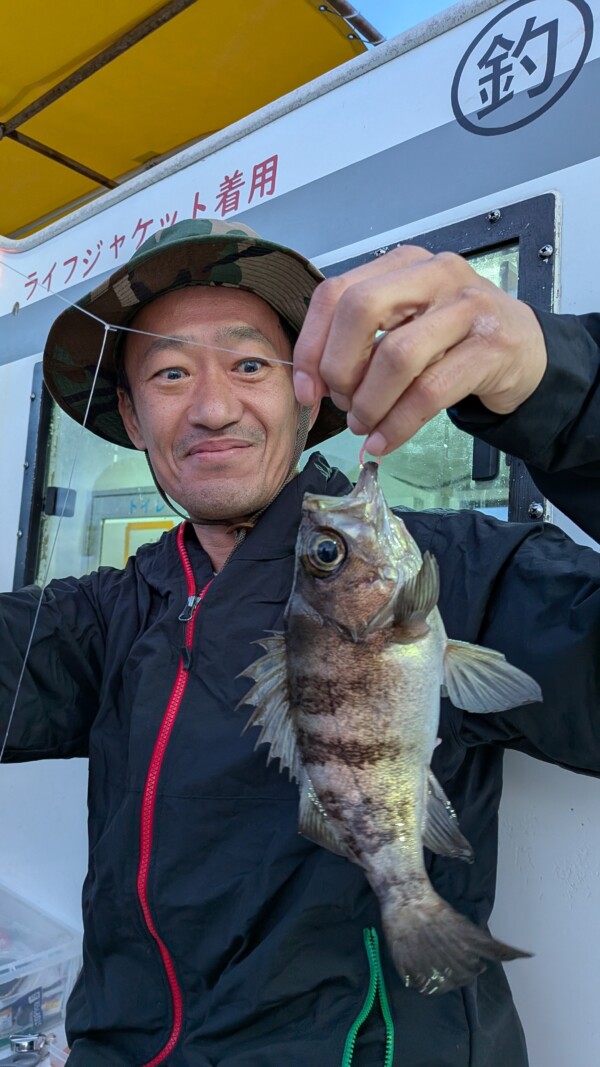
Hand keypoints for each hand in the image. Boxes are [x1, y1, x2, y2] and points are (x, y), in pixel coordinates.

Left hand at [293, 245, 547, 454]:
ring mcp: (468, 306)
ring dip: (369, 403)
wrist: (527, 353)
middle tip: (342, 403)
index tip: (307, 389)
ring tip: (363, 426)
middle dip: (339, 367)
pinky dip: (397, 424)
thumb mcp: (405, 327)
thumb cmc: (454, 342)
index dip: (311, 345)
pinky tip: (384, 441)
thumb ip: (359, 342)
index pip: (336, 292)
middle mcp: (435, 274)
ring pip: (396, 354)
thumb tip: (310, 385)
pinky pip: (429, 392)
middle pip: (361, 309)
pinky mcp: (491, 347)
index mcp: (403, 264)